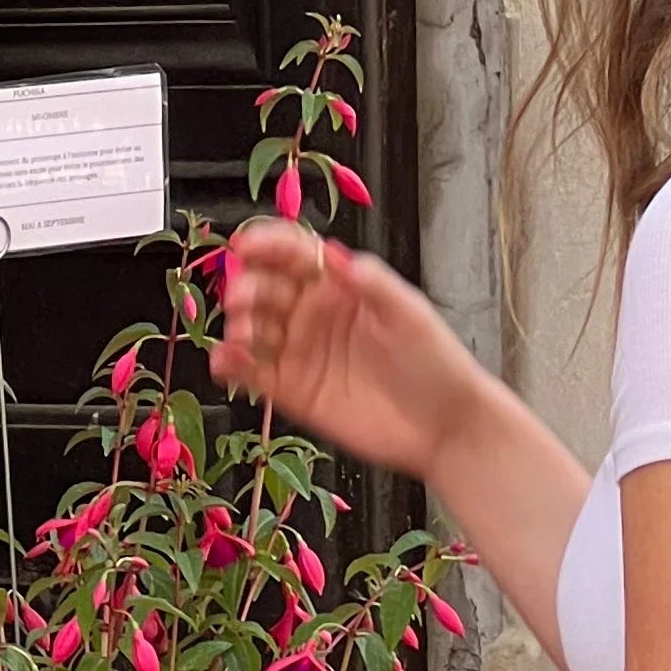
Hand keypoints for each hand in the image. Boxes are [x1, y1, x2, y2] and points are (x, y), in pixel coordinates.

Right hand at [216, 221, 476, 478]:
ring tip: (242, 334)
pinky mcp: (293, 391)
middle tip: (240, 296)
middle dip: (247, 286)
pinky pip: (252, 373)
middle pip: (265, 288)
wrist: (444, 427)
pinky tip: (226, 361)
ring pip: (253, 328)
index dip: (267, 243)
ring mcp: (301, 352)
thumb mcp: (408, 313)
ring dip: (238, 325)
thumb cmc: (435, 362)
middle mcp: (314, 314)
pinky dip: (232, 365)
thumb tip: (335, 253)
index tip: (246, 243)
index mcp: (340, 285)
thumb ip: (371, 282)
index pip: (294, 254)